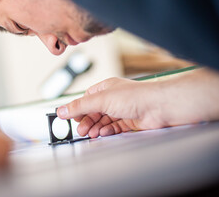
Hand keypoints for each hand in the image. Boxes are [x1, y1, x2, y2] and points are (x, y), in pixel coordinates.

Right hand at [57, 69, 218, 137]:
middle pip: (94, 112)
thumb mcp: (101, 100)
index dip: (79, 109)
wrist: (160, 107)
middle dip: (87, 121)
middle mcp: (114, 98)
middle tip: (81, 130)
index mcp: (105, 88)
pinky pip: (114, 127)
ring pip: (104, 121)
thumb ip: (80, 106)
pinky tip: (103, 134)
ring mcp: (122, 110)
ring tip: (91, 134)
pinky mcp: (130, 122)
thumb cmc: (136, 96)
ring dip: (96, 128)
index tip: (71, 118)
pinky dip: (107, 131)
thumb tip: (61, 110)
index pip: (87, 99)